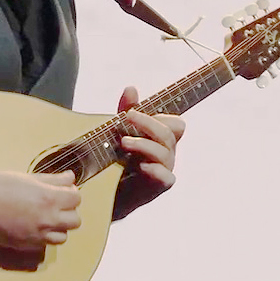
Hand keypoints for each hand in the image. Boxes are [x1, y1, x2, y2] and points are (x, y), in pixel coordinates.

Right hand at [0, 169, 82, 251]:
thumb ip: (53, 180)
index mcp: (49, 199)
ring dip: (59, 227)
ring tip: (47, 218)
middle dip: (69, 211)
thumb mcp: (29, 178)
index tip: (65, 191)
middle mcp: (46, 220)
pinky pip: (45, 244)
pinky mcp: (25, 245)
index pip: (76, 199)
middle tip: (57, 204)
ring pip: (63, 237)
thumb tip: (70, 178)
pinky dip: (44, 237)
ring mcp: (36, 235)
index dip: (72, 194)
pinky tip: (34, 226)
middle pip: (75, 221)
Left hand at [112, 85, 184, 218]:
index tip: (130, 113)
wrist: (104, 192)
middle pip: (170, 133)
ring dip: (144, 144)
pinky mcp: (158, 187)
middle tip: (125, 118)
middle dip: (148, 123)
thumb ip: (126, 111)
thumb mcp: (118, 131)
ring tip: (124, 142)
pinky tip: (140, 166)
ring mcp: (164, 170)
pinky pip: (166, 177)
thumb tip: (131, 88)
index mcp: (162, 139)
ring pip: (166, 153)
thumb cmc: (114, 160)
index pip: (176, 124)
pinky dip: (154, 170)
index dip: (159, 116)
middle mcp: (167, 153)